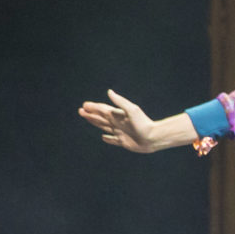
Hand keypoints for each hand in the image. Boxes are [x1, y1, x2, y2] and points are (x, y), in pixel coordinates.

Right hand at [79, 90, 195, 153]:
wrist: (153, 137)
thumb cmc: (143, 123)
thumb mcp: (132, 110)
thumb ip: (120, 102)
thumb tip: (109, 91)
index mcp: (118, 115)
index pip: (103, 110)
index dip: (94, 107)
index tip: (84, 105)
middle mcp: (118, 123)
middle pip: (101, 117)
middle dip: (91, 114)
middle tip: (81, 110)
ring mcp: (120, 132)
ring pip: (103, 127)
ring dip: (94, 122)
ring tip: (87, 118)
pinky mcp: (123, 142)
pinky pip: (112, 140)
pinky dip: (107, 139)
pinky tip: (103, 137)